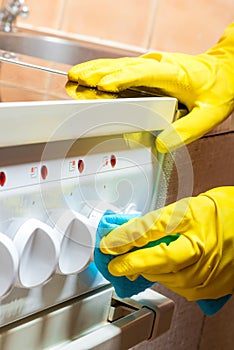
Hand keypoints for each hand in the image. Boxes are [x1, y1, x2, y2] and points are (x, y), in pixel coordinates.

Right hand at [68, 23, 233, 151]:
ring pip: (119, 66)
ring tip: (74, 78)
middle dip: (97, 73)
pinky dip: (104, 74)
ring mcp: (152, 67)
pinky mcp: (148, 71)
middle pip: (123, 67)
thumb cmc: (220, 88)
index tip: (100, 86)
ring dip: (95, 70)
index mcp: (174, 73)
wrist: (227, 71)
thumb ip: (186, 131)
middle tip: (75, 80)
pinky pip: (122, 71)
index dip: (120, 79)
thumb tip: (161, 144)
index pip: (142, 74)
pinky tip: (90, 79)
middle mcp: (159, 66)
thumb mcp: (209, 114)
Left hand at [99, 187, 233, 300]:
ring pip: (164, 278)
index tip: (108, 244)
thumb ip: (159, 221)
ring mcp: (206, 272)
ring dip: (148, 271)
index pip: (151, 231)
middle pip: (156, 261)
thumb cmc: (221, 211)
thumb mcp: (188, 207)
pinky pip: (179, 288)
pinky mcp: (209, 289)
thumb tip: (132, 231)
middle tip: (114, 263)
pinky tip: (163, 269)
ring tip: (139, 262)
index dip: (126, 239)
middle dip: (131, 263)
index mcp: (193, 221)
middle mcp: (200, 250)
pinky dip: (167, 278)